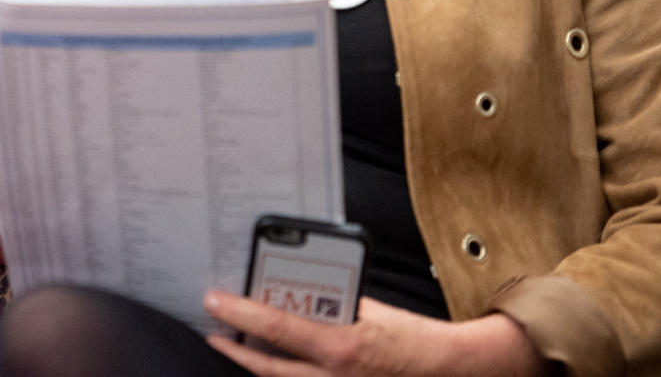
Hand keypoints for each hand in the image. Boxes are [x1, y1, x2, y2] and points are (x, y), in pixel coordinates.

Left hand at [203, 292, 549, 376]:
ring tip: (233, 343)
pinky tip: (269, 361)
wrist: (447, 369)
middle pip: (268, 366)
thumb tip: (297, 291)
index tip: (214, 301)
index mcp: (340, 346)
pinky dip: (282, 373)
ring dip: (254, 363)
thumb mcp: (368, 309)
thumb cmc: (411, 338)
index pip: (276, 327)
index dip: (239, 315)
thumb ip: (332, 303)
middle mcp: (334, 376)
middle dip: (235, 346)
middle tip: (213, 324)